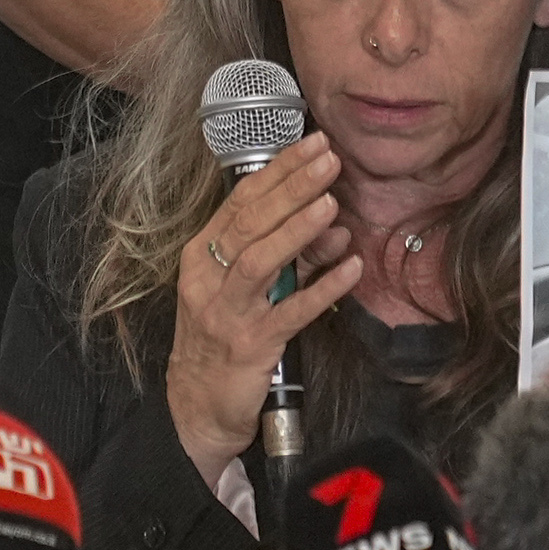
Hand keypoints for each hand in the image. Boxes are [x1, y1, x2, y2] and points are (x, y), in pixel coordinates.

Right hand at [167, 134, 366, 482]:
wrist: (198, 406)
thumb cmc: (219, 337)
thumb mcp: (237, 287)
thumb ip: (277, 252)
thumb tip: (328, 217)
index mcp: (201, 255)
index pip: (240, 200)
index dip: (278, 170)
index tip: (312, 143)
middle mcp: (208, 278)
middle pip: (250, 223)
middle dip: (291, 188)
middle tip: (328, 160)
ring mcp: (227, 313)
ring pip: (261, 261)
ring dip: (298, 230)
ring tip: (331, 203)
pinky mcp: (251, 346)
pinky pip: (290, 313)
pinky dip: (322, 289)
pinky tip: (350, 268)